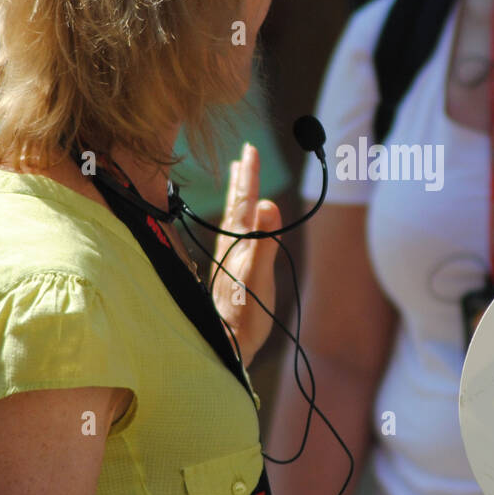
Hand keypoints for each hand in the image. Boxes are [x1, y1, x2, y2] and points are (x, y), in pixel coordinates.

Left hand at [211, 143, 280, 366]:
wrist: (224, 345)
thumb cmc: (244, 315)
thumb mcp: (258, 277)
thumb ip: (264, 241)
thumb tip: (268, 204)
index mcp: (238, 242)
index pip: (245, 200)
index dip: (249, 175)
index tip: (251, 149)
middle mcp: (230, 246)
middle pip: (236, 204)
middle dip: (243, 178)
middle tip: (245, 153)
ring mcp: (229, 258)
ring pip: (233, 218)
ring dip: (238, 196)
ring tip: (239, 179)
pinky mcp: (231, 272)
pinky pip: (234, 234)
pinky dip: (238, 219)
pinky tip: (238, 224)